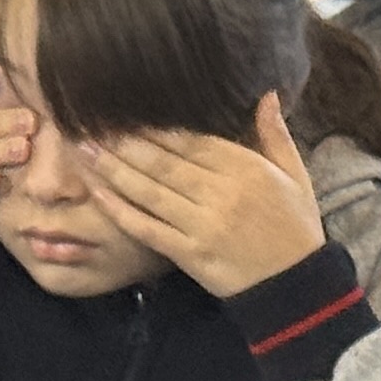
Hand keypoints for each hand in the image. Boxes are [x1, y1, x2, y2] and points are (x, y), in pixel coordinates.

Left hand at [78, 92, 327, 298]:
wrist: (296, 286)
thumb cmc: (296, 227)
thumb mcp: (295, 176)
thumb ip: (275, 134)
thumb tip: (267, 94)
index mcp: (245, 169)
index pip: (190, 141)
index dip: (153, 127)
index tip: (123, 112)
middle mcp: (220, 194)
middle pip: (162, 163)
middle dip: (123, 143)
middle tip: (90, 123)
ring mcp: (202, 225)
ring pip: (149, 192)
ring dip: (112, 170)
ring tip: (83, 150)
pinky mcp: (189, 254)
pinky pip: (147, 228)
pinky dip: (120, 210)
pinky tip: (97, 193)